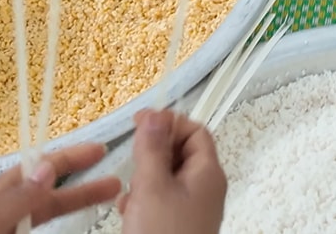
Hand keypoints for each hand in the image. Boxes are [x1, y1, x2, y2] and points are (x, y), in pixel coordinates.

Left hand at [0, 143, 118, 233]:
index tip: (100, 150)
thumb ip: (12, 203)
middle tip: (116, 186)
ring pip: (36, 225)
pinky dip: (48, 230)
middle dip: (80, 193)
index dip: (67, 160)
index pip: (34, 173)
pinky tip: (62, 229)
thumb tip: (47, 169)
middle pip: (44, 202)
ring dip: (66, 216)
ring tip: (98, 212)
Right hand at [118, 109, 226, 233]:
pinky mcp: (179, 227)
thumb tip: (157, 113)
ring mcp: (194, 210)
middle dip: (154, 154)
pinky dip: (144, 200)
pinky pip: (162, 202)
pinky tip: (127, 210)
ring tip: (129, 193)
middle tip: (133, 163)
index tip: (139, 122)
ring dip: (146, 179)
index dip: (169, 122)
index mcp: (208, 173)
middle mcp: (205, 189)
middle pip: (182, 153)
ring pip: (168, 178)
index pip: (195, 131)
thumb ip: (153, 149)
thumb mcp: (152, 187)